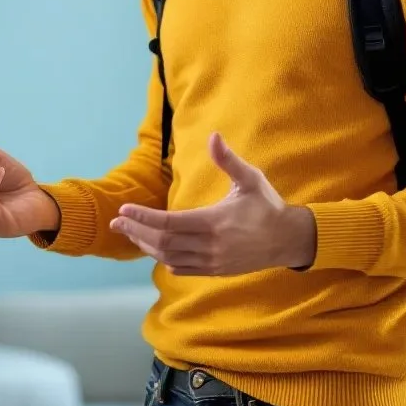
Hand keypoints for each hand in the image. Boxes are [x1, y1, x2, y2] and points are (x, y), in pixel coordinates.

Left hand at [109, 132, 316, 273]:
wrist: (289, 239)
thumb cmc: (268, 206)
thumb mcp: (250, 179)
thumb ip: (228, 160)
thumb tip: (213, 136)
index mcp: (213, 222)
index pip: (169, 222)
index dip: (144, 216)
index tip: (124, 208)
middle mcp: (209, 246)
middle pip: (162, 242)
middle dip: (136, 231)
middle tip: (116, 221)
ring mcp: (212, 261)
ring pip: (169, 258)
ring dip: (147, 245)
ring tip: (131, 232)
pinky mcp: (216, 270)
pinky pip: (182, 268)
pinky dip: (164, 259)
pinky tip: (154, 250)